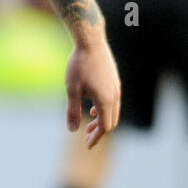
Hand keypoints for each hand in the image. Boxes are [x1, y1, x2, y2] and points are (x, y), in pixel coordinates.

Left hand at [65, 33, 120, 148]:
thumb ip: (72, 111)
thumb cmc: (79, 65)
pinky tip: (92, 107)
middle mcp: (115, 96)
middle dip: (99, 131)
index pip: (104, 127)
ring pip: (113, 111)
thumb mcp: (71, 90)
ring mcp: (116, 87)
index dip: (95, 138)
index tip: (87, 146)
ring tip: (88, 123)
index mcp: (105, 101)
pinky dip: (104, 110)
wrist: (91, 41)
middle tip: (85, 137)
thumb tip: (72, 130)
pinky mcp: (115, 81)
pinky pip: (113, 101)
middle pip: (111, 121)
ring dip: (102, 120)